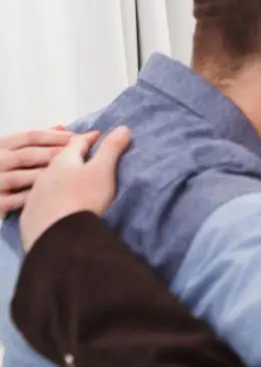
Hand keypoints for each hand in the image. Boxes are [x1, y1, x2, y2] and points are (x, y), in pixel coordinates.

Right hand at [0, 128, 73, 212]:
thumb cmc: (6, 168)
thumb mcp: (13, 149)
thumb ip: (35, 140)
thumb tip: (62, 127)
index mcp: (1, 144)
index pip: (32, 136)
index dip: (57, 137)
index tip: (79, 137)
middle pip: (30, 155)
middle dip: (58, 154)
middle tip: (83, 155)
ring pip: (28, 177)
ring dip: (52, 176)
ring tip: (76, 175)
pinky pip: (22, 200)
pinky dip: (42, 197)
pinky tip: (59, 196)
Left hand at [20, 127, 130, 250]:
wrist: (59, 238)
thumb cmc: (84, 199)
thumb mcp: (103, 170)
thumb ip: (112, 148)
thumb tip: (123, 128)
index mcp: (64, 161)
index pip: (77, 142)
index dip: (90, 137)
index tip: (99, 135)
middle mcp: (45, 175)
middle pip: (60, 161)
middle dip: (73, 157)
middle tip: (85, 158)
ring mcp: (36, 196)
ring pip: (49, 181)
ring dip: (61, 179)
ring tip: (72, 183)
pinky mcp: (31, 216)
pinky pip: (42, 202)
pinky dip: (51, 199)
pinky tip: (57, 205)